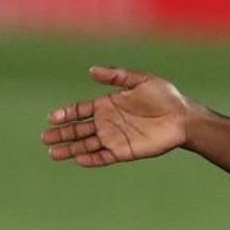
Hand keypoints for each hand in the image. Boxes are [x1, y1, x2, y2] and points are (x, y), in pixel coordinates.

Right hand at [41, 67, 191, 166]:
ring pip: (87, 145)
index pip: (81, 110)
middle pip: (78, 129)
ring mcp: (115, 138)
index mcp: (108, 105)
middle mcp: (108, 122)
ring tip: (52, 153)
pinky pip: (104, 157)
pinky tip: (78, 160)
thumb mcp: (141, 80)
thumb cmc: (166, 97)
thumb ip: (117, 76)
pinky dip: (91, 159)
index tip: (52, 118)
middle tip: (44, 138)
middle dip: (61, 134)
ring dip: (70, 149)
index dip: (66, 114)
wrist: (184, 117)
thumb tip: (91, 70)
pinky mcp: (124, 151)